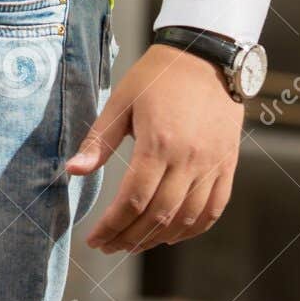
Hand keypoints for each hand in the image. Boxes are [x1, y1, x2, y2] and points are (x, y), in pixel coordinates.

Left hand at [64, 44, 243, 252]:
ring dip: (158, 239)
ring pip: (186, 218)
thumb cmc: (158, 75)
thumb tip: (72, 172)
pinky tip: (171, 235)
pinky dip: (192, 229)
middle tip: (109, 246)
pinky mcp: (226, 164)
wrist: (206, 54)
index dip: (112, 225)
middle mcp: (188, 159)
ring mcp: (212, 164)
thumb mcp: (121, 100)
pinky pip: (213, 209)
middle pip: (158, 216)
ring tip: (133, 244)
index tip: (94, 238)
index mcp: (158, 142)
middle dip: (129, 238)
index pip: (133, 200)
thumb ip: (99, 140)